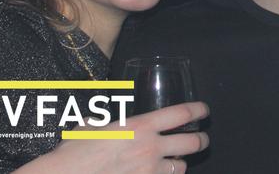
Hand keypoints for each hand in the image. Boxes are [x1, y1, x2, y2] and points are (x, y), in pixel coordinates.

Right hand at [14, 101, 209, 173]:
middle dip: (202, 140)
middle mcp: (150, 147)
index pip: (182, 113)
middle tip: (201, 139)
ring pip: (181, 168)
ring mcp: (148, 171)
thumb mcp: (91, 125)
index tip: (204, 111)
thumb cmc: (74, 151)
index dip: (199, 110)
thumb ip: (106, 121)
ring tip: (176, 162)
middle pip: (193, 142)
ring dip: (180, 164)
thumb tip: (103, 120)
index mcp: (140, 126)